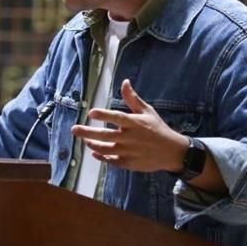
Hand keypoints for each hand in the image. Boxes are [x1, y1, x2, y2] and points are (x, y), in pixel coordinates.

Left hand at [70, 79, 188, 172]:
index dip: (104, 115)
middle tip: (74, 129)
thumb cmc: (158, 129)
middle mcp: (130, 138)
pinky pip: (112, 161)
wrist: (173, 152)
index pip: (117, 118)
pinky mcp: (129, 163)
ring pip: (106, 149)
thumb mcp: (147, 112)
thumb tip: (124, 82)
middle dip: (88, 132)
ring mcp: (129, 152)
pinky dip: (102, 157)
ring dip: (93, 145)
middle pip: (105, 135)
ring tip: (85, 140)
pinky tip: (94, 152)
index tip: (91, 112)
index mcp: (135, 123)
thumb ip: (132, 99)